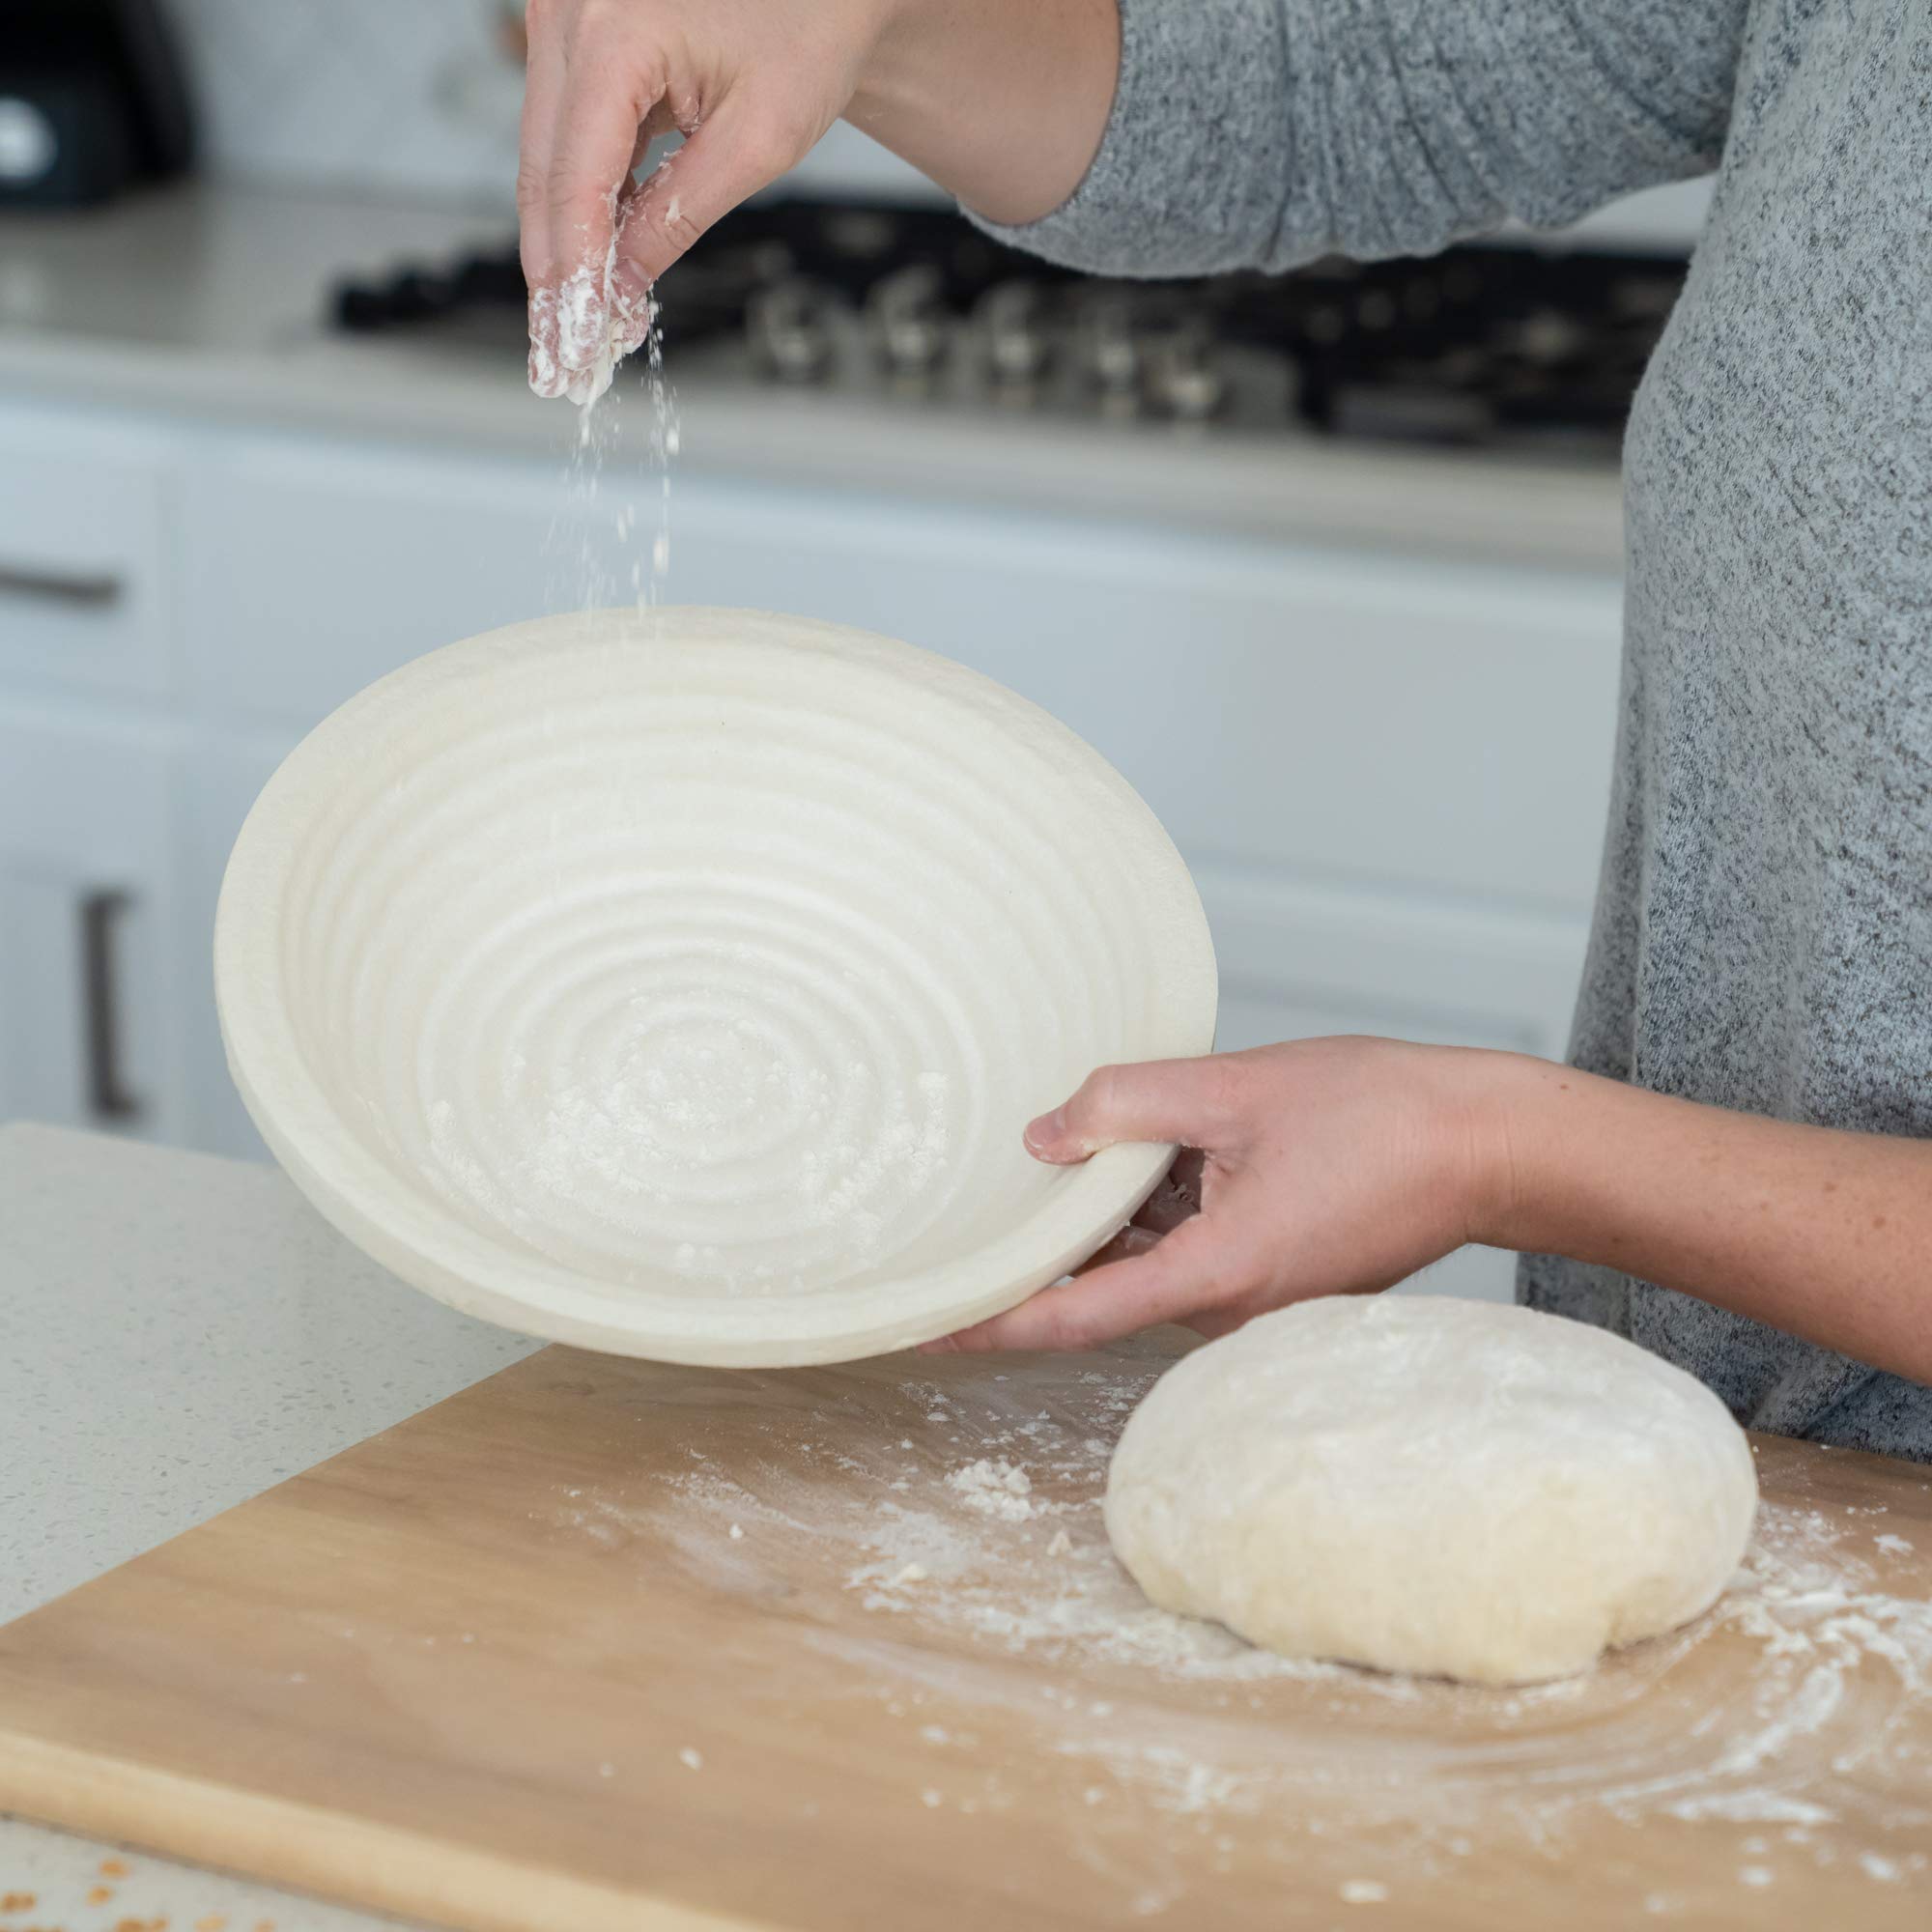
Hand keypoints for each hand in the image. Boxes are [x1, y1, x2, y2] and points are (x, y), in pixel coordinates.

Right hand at [517, 0, 1119, 400]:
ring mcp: (562, 17)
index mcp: (616, 30)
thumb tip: (624, 284)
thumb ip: (681, 215)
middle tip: (560, 360)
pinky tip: (601, 266)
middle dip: (555, 277)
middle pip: (540, 174)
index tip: (573, 344)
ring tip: (582, 328)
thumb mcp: (760, 138)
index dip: (571, 277)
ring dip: (564, 247)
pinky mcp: (574, 33)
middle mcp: (570, 13)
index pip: (573, 182)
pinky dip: (583, 202)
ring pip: (543, 157)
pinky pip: (565, 132)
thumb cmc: (810, 20)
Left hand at [925, 1037, 1513, 1352]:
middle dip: (1038, 1245)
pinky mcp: (1268, 1269)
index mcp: (1217, 1275)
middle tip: (959, 1209)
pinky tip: (1125, 1151)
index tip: (920, 1326)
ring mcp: (1251, 1294)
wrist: (1489, 1144)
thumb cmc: (1387, 1117)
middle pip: (1100, 1283)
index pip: (1073, 1317)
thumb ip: (1129, 1103)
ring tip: (1037, 1162)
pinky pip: (1183, 1245)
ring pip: (1142, 1258)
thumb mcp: (1237, 1088)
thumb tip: (1045, 1134)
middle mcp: (1228, 1306)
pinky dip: (1149, 1206)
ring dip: (1100, 1215)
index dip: (988, 1323)